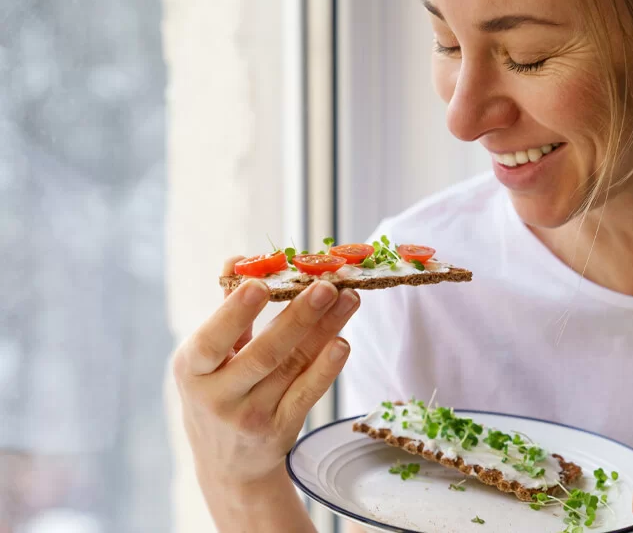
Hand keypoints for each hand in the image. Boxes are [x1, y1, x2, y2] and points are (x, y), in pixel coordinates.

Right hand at [172, 256, 360, 491]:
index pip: (212, 340)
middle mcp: (219, 397)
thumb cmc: (217, 391)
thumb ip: (227, 309)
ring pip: (293, 368)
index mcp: (193, 369)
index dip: (236, 312)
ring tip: (348, 299)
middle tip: (326, 286)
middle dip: (298, 318)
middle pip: (264, 354)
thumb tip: (238, 260)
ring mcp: (251, 417)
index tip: (261, 283)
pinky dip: (326, 368)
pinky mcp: (280, 430)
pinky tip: (342, 342)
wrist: (227, 464)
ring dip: (325, 331)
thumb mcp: (207, 357)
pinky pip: (308, 394)